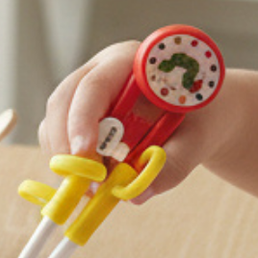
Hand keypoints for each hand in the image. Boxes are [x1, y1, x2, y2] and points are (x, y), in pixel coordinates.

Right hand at [38, 41, 222, 200]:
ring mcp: (84, 93)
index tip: (85, 155)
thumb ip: (172, 165)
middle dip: (66, 145)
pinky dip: (69, 165)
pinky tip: (93, 181)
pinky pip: (58, 139)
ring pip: (54, 123)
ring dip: (66, 159)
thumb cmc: (201, 118)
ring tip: (96, 188)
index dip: (82, 120)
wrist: (203, 116)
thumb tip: (136, 195)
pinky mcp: (78, 116)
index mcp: (129, 62)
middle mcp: (99, 72)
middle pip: (62, 102)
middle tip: (86, 183)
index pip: (93, 86)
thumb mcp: (197, 139)